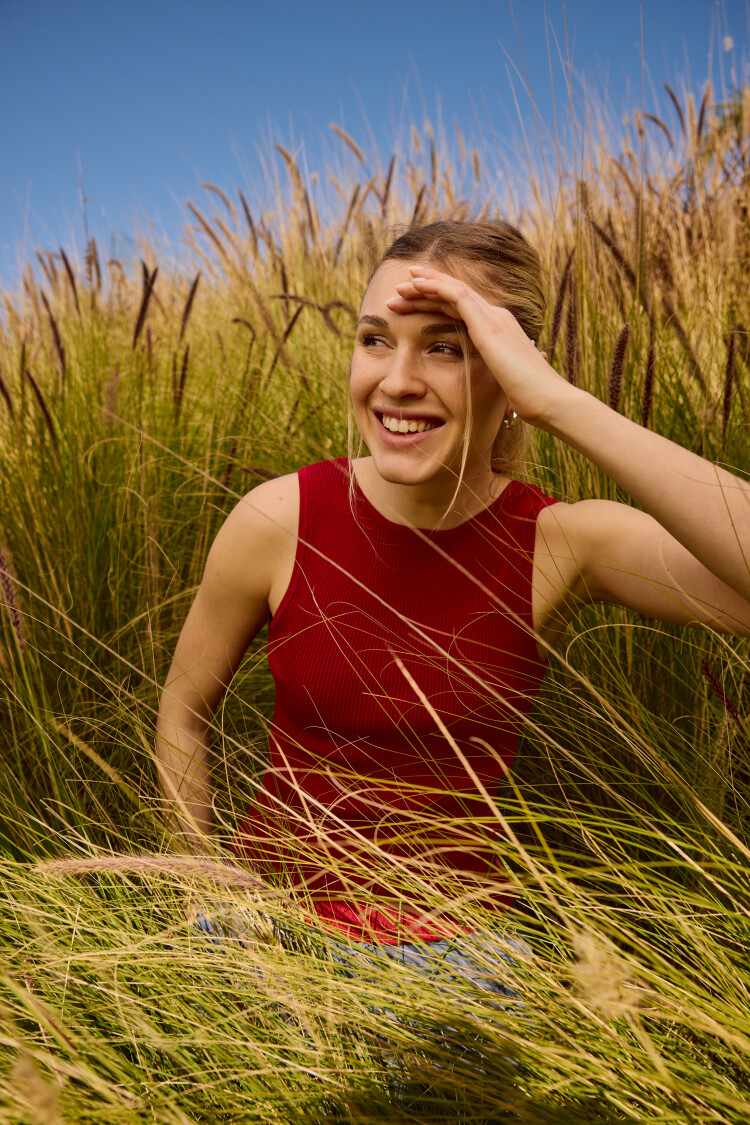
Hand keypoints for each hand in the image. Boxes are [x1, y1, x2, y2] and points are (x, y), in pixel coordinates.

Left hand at [386, 265, 574, 428]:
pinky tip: (414, 284)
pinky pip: (456, 295)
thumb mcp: (502, 383)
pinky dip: (434, 286)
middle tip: (397, 292)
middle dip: (424, 292)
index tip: (410, 305)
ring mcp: (494, 317)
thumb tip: (482, 384)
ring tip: (398, 288)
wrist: (548, 401)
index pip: (460, 309)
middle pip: (453, 296)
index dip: (434, 304)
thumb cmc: (529, 400)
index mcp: (498, 330)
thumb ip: (490, 375)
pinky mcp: (488, 324)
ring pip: (452, 290)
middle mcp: (496, 317)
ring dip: (423, 286)